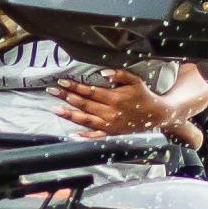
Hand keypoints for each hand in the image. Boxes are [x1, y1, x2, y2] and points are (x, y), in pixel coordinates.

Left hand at [52, 73, 178, 135]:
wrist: (155, 115)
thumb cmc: (143, 95)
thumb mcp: (135, 81)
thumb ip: (119, 75)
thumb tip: (103, 72)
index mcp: (115, 98)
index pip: (90, 91)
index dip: (75, 86)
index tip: (62, 81)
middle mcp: (110, 112)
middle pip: (84, 104)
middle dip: (66, 97)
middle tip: (52, 91)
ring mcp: (109, 125)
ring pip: (86, 119)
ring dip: (69, 114)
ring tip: (55, 109)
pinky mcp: (111, 133)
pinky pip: (96, 136)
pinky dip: (84, 136)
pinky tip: (73, 134)